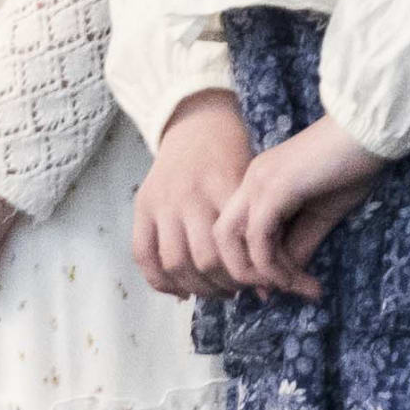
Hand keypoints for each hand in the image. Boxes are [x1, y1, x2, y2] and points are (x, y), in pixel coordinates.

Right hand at [132, 89, 256, 293]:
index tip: (261, 282)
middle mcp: (190, 193)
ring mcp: (162, 201)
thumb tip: (267, 290)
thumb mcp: (252, 177)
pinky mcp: (142, 205)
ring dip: (196, 288)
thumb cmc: (233, 151)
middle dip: (224, 285)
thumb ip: (258, 227)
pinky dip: (159, 281)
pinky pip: (143, 255)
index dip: (249, 273)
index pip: (235, 243)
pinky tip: (180, 290)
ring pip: (175, 263)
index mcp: (223, 182)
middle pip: (205, 259)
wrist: (196, 118)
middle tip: (237, 290)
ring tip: (213, 291)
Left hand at [213, 108, 389, 297]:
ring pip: (228, 240)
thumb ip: (297, 245)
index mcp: (259, 182)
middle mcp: (251, 180)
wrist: (371, 132)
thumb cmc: (352, 166)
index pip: (236, 235)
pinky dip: (272, 266)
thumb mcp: (321, 215)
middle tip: (276, 291)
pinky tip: (297, 276)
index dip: (252, 268)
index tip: (283, 289)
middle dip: (242, 273)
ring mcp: (259, 182)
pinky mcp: (274, 188)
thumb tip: (282, 282)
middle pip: (219, 238)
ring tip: (288, 286)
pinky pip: (258, 239)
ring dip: (254, 273)